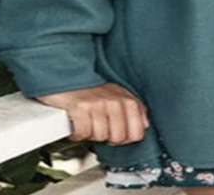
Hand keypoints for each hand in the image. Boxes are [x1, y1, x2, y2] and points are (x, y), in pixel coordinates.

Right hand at [34, 83, 150, 144]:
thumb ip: (134, 110)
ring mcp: (97, 104)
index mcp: (127, 99)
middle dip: (107, 138)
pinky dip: (77, 132)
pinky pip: (83, 133)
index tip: (117, 133)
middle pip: (118, 137)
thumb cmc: (92, 91)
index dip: (126, 138)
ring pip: (100, 136)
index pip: (137, 132)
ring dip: (91, 134)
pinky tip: (77, 123)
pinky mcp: (80, 108)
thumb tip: (144, 125)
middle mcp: (114, 101)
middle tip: (99, 127)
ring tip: (87, 122)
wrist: (69, 76)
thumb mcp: (118, 95)